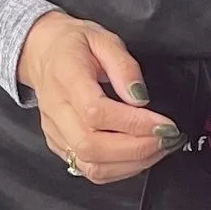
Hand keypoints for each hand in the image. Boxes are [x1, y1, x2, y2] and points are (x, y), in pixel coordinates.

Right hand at [15, 12, 179, 184]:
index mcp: (66, 78)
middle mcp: (56, 110)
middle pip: (91, 146)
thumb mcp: (104, 39)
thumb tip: (140, 97)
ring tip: (158, 149)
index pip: (96, 112)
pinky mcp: (59, 146)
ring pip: (90, 166)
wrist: (43, 54)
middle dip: (137, 149)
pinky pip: (88, 170)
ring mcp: (55, 131)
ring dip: (131, 164)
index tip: (164, 124)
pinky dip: (118, 170)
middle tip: (167, 139)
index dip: (134, 123)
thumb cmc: (74, 45)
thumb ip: (124, 67)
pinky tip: (138, 156)